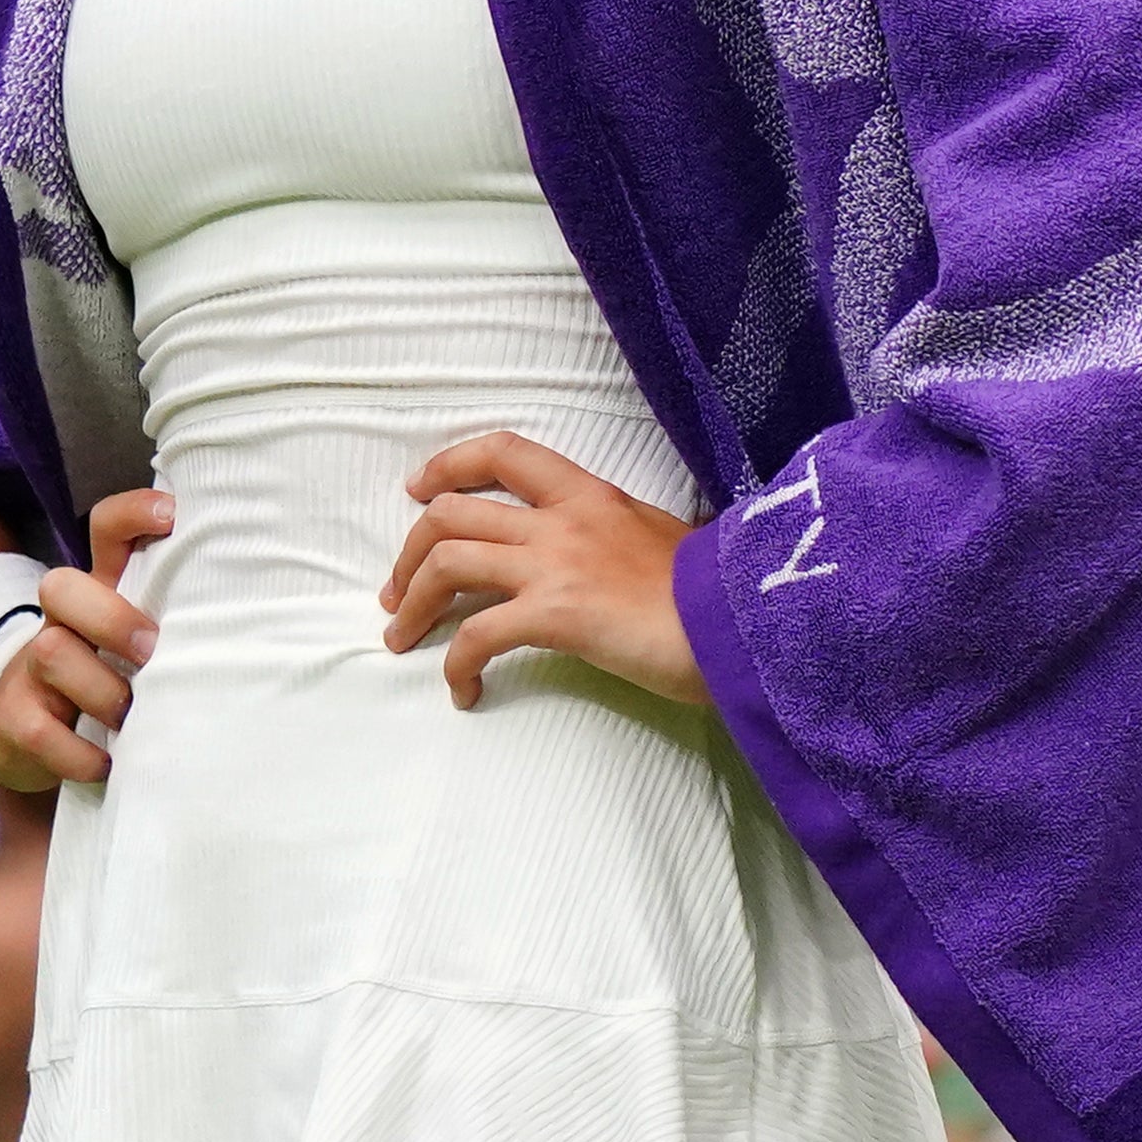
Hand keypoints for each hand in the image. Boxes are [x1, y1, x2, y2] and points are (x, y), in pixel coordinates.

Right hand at [0, 489, 173, 789]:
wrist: (28, 737)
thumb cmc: (111, 681)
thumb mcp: (140, 647)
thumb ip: (180, 625)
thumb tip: (267, 617)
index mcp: (100, 594)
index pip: (106, 530)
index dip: (133, 514)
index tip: (173, 516)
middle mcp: (62, 622)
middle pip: (62, 586)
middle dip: (111, 618)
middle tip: (151, 652)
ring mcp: (32, 670)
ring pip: (52, 654)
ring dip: (104, 693)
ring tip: (132, 721)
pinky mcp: (16, 720)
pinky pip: (41, 732)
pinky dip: (80, 754)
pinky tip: (108, 764)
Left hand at [379, 433, 699, 711]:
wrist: (744, 622)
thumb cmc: (713, 592)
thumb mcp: (660, 538)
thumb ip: (614, 536)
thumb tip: (596, 558)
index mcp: (588, 493)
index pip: (503, 451)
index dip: (448, 465)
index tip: (419, 491)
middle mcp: (562, 520)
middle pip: (450, 513)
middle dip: (410, 552)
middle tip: (398, 592)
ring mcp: (555, 565)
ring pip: (448, 564)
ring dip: (414, 604)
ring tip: (404, 638)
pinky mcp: (556, 615)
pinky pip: (477, 635)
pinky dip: (456, 664)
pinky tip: (465, 690)